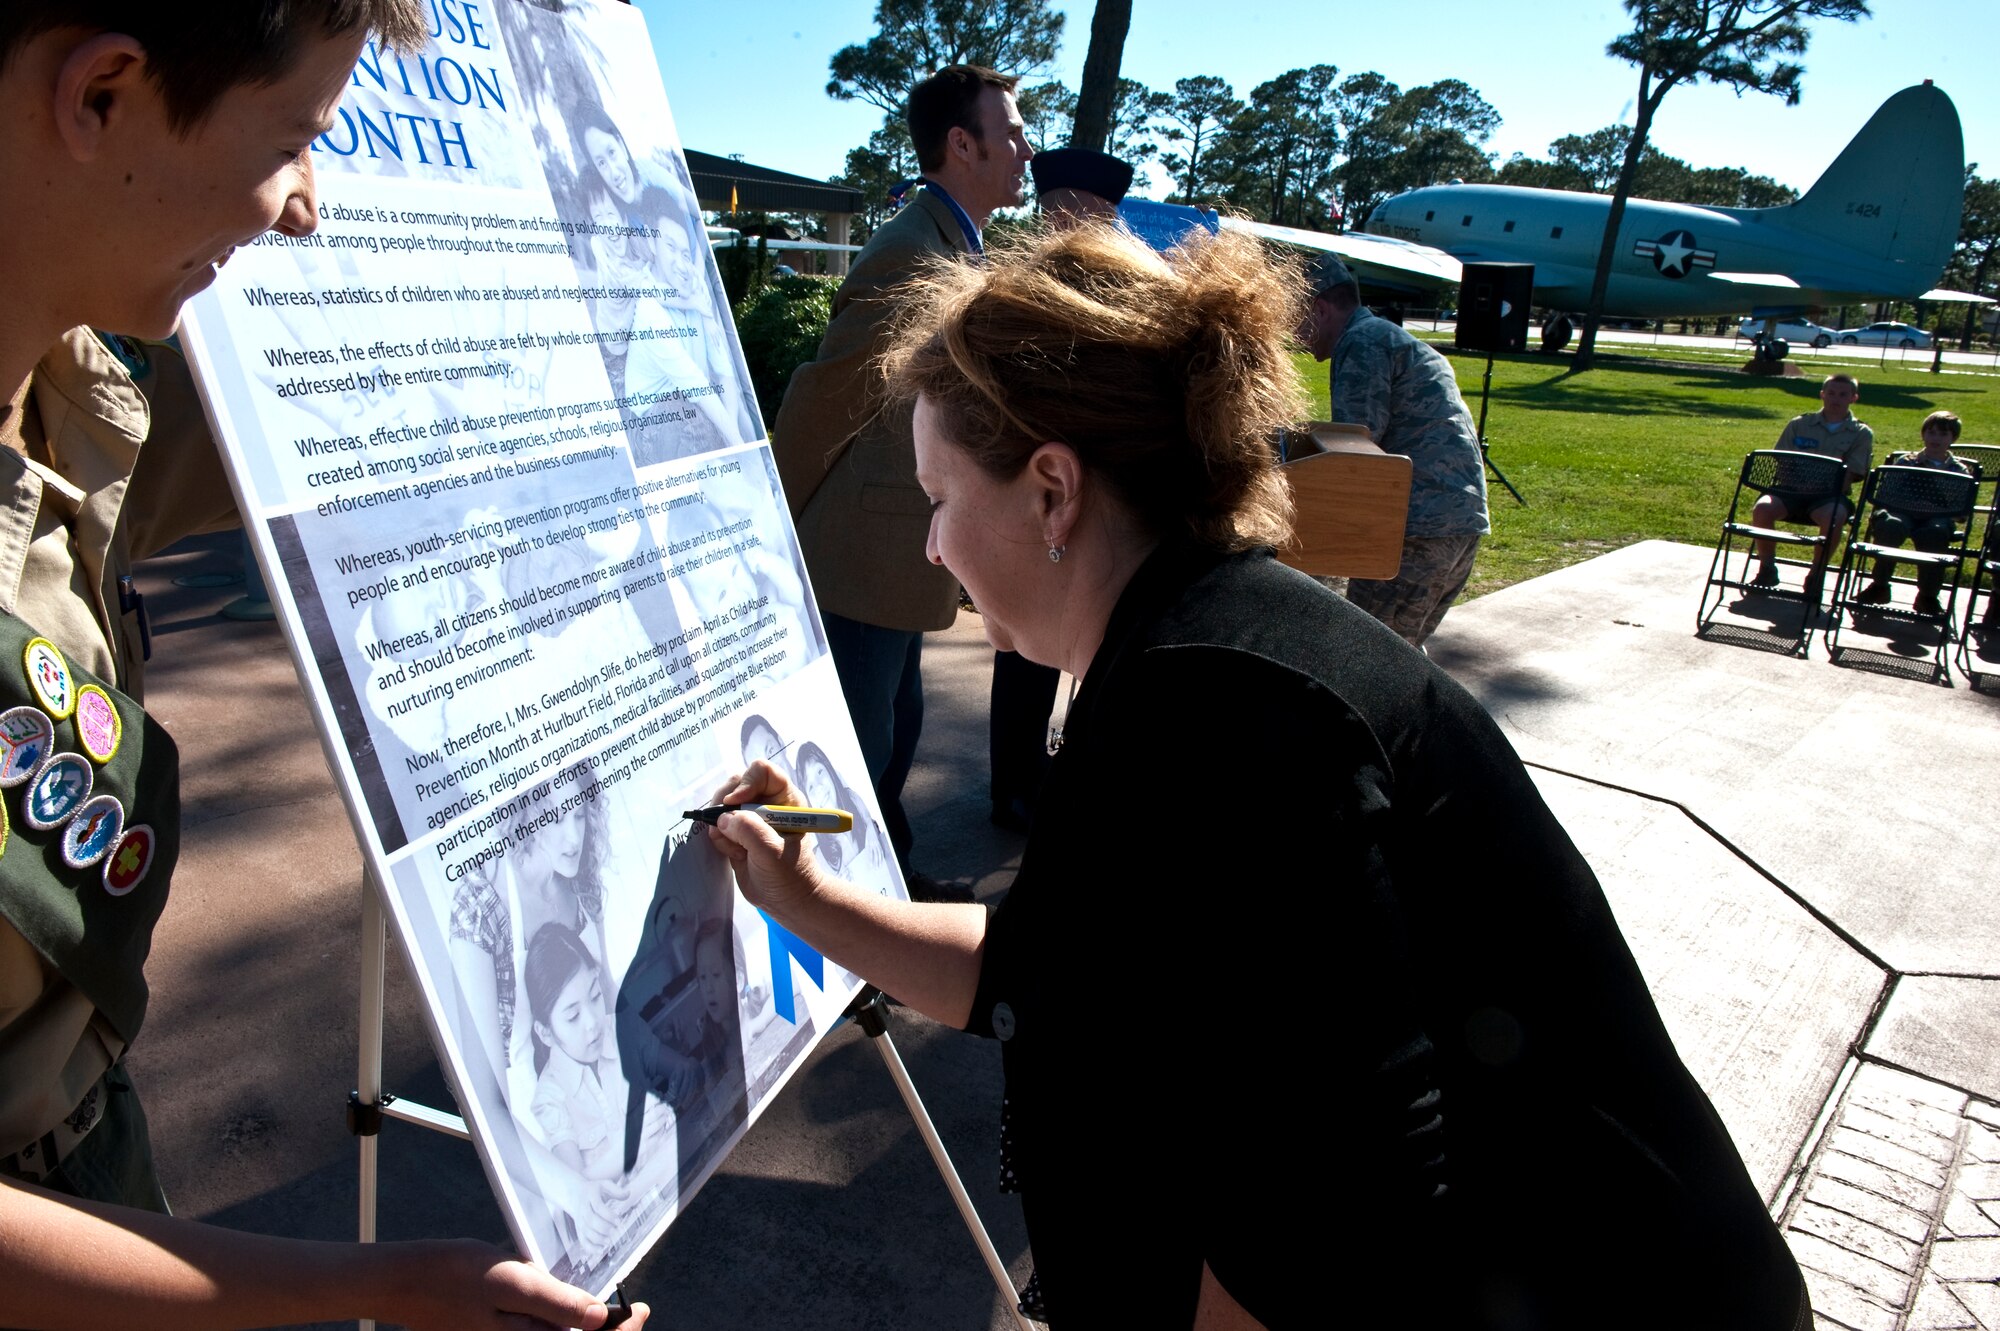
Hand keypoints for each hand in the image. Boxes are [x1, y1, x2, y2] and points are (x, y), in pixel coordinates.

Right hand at [386, 1239, 649, 1329]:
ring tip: (602, 1308)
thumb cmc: (453, 1276)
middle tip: (633, 1311)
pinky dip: (560, 1324)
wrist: (405, 1282)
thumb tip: (600, 1317)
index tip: (642, 1310)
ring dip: (584, 1329)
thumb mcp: (511, 1280)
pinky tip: (567, 1306)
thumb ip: (555, 1301)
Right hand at [574, 1182, 629, 1261]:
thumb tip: (628, 1194)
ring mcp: (579, 1220)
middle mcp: (583, 1208)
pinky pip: (582, 1240)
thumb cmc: (594, 1190)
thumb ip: (617, 1190)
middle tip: (614, 1232)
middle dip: (603, 1227)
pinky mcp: (579, 1229)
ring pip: (585, 1231)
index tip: (619, 1222)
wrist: (573, 1194)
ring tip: (609, 1242)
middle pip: (590, 1220)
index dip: (609, 1215)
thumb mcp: (604, 1185)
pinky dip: (590, 1247)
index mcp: (590, 1196)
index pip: (598, 1207)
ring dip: (597, 1238)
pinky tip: (601, 1250)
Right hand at [703, 761, 830, 916]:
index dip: (745, 783)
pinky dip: (720, 838)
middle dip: (726, 805)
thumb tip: (723, 818)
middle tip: (726, 828)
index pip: (762, 772)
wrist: (787, 902)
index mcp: (786, 800)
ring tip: (738, 849)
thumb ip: (749, 830)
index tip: (735, 803)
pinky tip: (736, 854)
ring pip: (722, 804)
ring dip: (722, 826)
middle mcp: (767, 803)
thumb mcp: (772, 852)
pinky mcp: (736, 833)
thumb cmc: (790, 876)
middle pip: (736, 784)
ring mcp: (751, 818)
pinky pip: (717, 825)